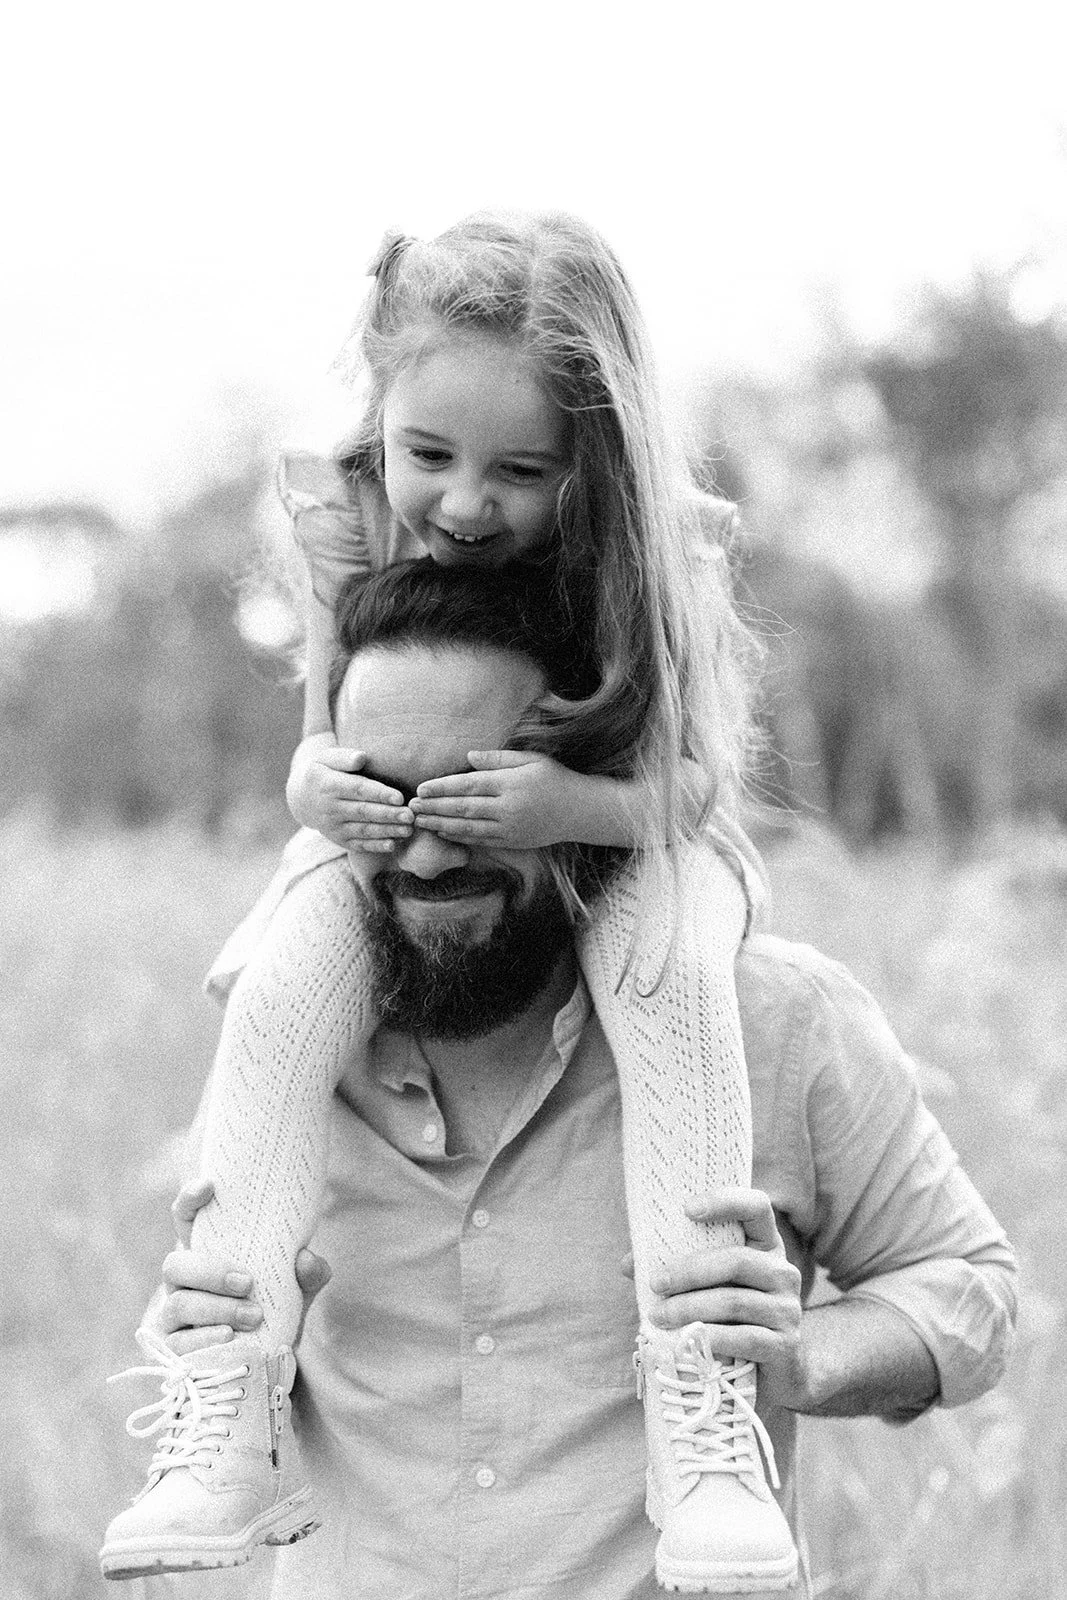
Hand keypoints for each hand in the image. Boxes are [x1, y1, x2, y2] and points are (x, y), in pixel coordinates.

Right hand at [161, 1178, 330, 1353]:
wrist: (271, 1359)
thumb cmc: (277, 1308)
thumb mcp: (300, 1287)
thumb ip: (309, 1271)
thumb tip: (304, 1259)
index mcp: (208, 1252)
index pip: (186, 1218)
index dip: (190, 1199)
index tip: (210, 1186)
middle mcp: (184, 1281)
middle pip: (174, 1264)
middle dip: (210, 1272)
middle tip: (247, 1282)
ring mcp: (173, 1315)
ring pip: (178, 1303)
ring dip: (216, 1309)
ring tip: (253, 1316)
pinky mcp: (172, 1348)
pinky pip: (177, 1343)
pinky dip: (204, 1339)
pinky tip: (229, 1339)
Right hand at [289, 745, 413, 852]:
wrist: (302, 797)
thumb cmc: (323, 771)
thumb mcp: (326, 758)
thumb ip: (344, 757)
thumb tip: (361, 757)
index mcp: (327, 785)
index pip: (357, 789)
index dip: (379, 794)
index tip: (399, 797)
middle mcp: (329, 808)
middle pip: (363, 812)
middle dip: (388, 815)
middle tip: (410, 816)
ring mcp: (333, 827)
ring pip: (363, 830)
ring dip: (387, 831)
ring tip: (408, 830)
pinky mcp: (339, 839)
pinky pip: (358, 845)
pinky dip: (375, 846)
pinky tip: (392, 845)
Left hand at [409, 751, 578, 848]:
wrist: (580, 811)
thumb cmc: (554, 779)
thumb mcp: (531, 760)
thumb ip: (498, 759)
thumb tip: (468, 758)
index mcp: (511, 783)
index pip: (469, 785)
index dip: (443, 787)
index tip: (422, 788)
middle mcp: (508, 808)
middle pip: (463, 808)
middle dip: (434, 807)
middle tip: (411, 807)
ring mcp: (510, 828)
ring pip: (468, 828)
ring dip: (440, 824)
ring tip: (420, 821)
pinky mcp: (512, 842)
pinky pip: (480, 840)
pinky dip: (459, 836)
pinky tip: (442, 832)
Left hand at [648, 1188, 806, 1409]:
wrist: (772, 1374)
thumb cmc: (731, 1319)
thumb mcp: (708, 1287)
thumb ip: (675, 1270)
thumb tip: (627, 1264)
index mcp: (765, 1246)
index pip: (756, 1207)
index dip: (726, 1202)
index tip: (687, 1209)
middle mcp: (783, 1271)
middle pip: (736, 1260)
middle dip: (689, 1271)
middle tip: (656, 1283)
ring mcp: (788, 1308)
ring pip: (734, 1301)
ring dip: (690, 1308)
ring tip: (658, 1316)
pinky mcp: (786, 1344)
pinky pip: (744, 1337)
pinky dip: (711, 1338)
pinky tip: (687, 1341)